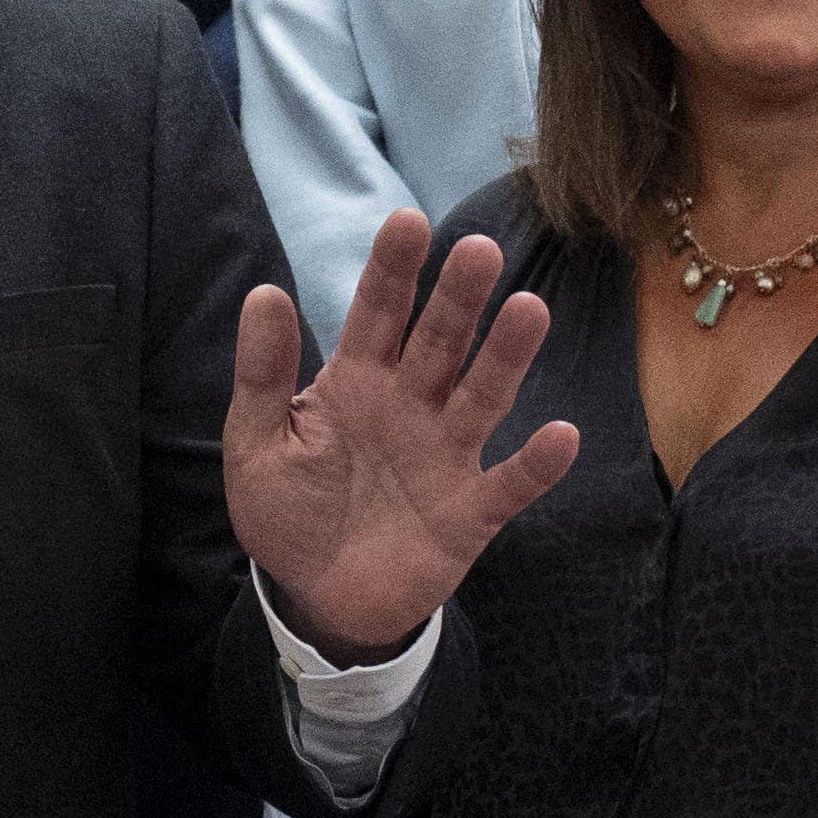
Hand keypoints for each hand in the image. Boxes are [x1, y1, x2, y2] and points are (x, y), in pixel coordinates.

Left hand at [225, 213, 584, 661]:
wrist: (318, 596)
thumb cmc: (289, 511)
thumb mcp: (256, 445)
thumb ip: (262, 376)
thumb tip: (264, 293)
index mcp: (357, 380)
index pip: (377, 312)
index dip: (393, 270)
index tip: (408, 221)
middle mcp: (411, 405)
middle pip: (439, 342)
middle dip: (458, 298)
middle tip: (480, 249)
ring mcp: (445, 455)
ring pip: (483, 396)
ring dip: (506, 357)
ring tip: (529, 310)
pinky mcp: (470, 512)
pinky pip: (509, 484)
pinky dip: (535, 465)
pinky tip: (561, 435)